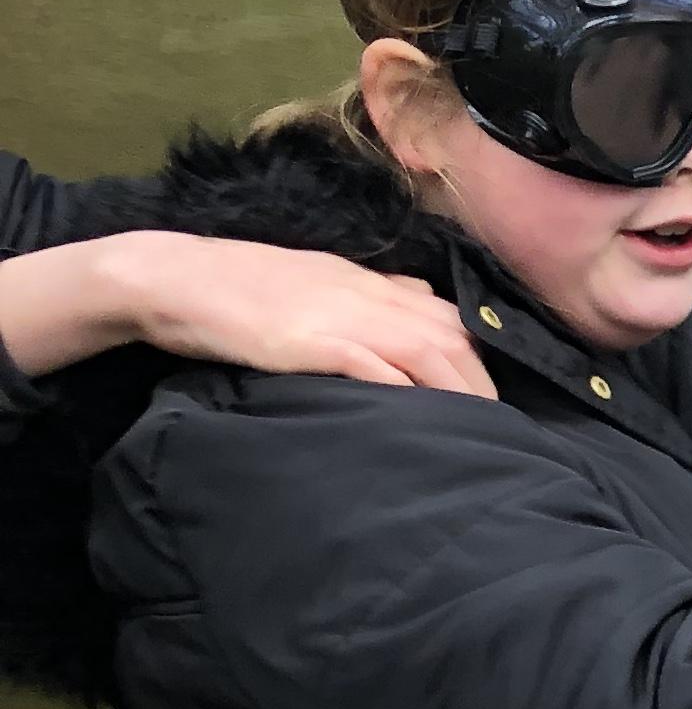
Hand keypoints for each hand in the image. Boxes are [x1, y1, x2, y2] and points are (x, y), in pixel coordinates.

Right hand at [1, 231, 493, 390]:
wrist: (175, 277)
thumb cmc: (242, 288)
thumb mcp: (320, 283)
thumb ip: (371, 298)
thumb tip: (418, 309)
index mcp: (373, 284)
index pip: (451, 316)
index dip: (481, 355)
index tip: (492, 393)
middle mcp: (371, 296)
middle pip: (455, 336)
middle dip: (483, 383)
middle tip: (499, 426)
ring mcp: (345, 315)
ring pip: (431, 348)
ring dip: (460, 392)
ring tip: (477, 432)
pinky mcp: (314, 341)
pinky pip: (376, 365)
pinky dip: (406, 390)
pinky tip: (422, 419)